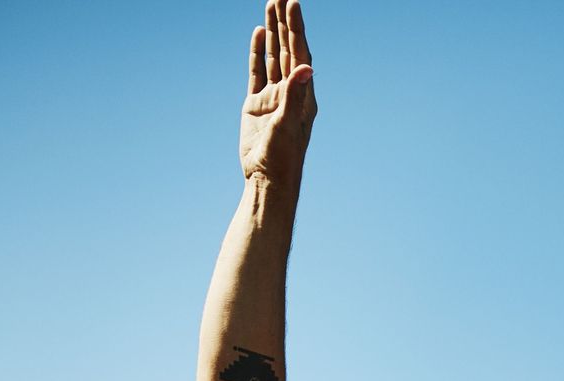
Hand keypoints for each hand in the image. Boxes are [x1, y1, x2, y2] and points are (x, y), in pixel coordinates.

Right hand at [239, 1, 316, 185]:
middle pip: (288, 49)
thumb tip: (307, 67)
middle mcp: (291, 91)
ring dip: (272, 32)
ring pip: (273, 56)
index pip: (300, 53)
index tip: (293, 4)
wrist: (267, 180)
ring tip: (270, 5)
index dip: (297, 29)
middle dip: (285, 23)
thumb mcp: (288, 125)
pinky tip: (258, 33)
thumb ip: (294, 95)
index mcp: (304, 95)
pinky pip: (257, 71)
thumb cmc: (283, 158)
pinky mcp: (256, 103)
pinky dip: (258, 52)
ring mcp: (273, 96)